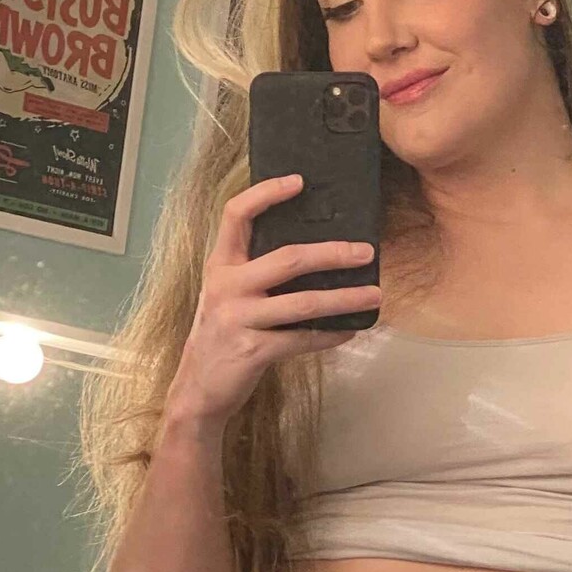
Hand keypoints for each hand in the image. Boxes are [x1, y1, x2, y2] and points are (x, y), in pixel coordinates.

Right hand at [166, 173, 379, 423]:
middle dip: (332, 253)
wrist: (197, 389)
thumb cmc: (222, 335)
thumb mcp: (227, 294)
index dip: (266, 193)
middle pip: (288, 258)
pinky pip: (302, 339)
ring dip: (344, 298)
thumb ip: (255, 271)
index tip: (299, 182)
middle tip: (366, 252)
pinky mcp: (253, 350)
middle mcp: (226, 286)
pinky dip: (330, 335)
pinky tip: (350, 330)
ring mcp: (239, 319)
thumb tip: (313, 252)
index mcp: (220, 265)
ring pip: (303, 302)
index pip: (236, 215)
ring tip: (374, 294)